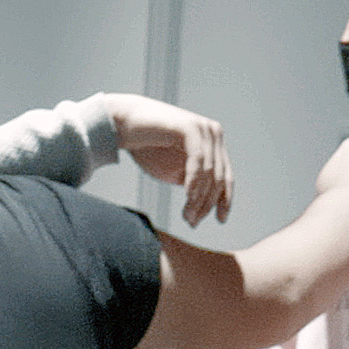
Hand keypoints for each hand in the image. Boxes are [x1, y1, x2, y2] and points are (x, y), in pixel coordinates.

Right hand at [99, 94, 231, 224]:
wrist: (122, 125)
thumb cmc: (145, 148)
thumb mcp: (173, 171)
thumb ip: (191, 182)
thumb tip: (202, 204)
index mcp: (213, 143)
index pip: (225, 175)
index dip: (225, 200)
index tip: (221, 220)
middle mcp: (213, 133)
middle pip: (219, 176)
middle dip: (207, 203)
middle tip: (192, 222)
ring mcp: (203, 129)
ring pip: (210, 172)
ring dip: (199, 198)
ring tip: (187, 217)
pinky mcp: (190, 128)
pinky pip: (198, 161)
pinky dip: (194, 181)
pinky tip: (188, 198)